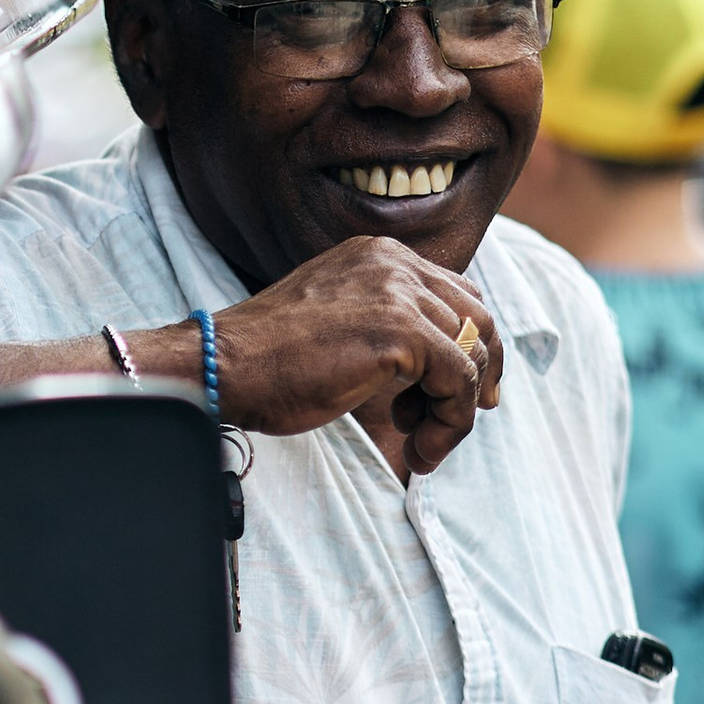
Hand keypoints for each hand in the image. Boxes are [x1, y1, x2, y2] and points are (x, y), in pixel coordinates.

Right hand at [185, 238, 504, 473]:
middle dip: (478, 374)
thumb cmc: (267, 360)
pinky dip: (450, 422)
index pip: (456, 293)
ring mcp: (400, 293)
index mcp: (378, 256)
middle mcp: (395, 264)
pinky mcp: (401, 332)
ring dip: (455, 411)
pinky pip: (458, 381)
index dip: (470, 345)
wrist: (225, 366)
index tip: (464, 392)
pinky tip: (419, 447)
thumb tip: (434, 365)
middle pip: (477, 317)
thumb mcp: (337, 323)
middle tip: (459, 420)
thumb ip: (382, 325)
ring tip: (421, 445)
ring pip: (471, 354)